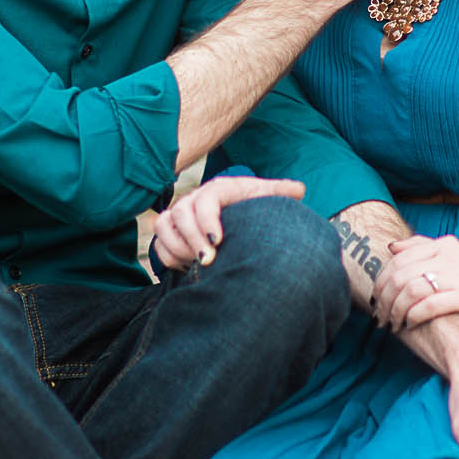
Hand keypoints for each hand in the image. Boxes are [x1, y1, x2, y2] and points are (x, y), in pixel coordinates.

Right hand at [151, 173, 303, 271]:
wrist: (237, 220)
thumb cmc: (251, 208)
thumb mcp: (264, 198)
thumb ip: (279, 193)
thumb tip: (299, 189)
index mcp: (217, 190)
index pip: (205, 198)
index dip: (207, 219)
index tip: (218, 241)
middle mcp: (194, 199)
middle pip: (180, 213)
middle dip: (192, 238)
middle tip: (208, 260)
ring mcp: (178, 216)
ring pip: (163, 226)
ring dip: (177, 247)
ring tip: (197, 265)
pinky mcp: (170, 233)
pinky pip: (159, 244)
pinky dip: (169, 257)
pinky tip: (189, 268)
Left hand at [374, 235, 458, 339]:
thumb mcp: (455, 262)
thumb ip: (425, 251)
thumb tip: (392, 247)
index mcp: (445, 245)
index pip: (398, 259)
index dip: (382, 280)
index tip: (376, 300)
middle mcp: (451, 255)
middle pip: (400, 274)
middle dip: (384, 298)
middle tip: (380, 317)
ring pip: (410, 289)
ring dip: (396, 309)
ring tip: (393, 324)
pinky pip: (427, 304)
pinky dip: (413, 316)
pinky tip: (410, 325)